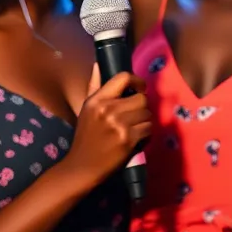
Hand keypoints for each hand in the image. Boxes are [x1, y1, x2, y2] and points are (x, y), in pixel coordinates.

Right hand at [64, 67, 151, 187]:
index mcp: (97, 100)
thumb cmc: (86, 137)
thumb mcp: (86, 109)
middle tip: (134, 116)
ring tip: (134, 128)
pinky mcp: (129, 139)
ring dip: (144, 121)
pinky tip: (136, 139)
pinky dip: (146, 134)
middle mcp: (108, 110)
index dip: (137, 81)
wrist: (82, 167)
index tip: (139, 88)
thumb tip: (98, 64)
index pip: (123, 77)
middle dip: (141, 107)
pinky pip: (149, 129)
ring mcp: (119, 125)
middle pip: (142, 98)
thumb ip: (94, 86)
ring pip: (147, 114)